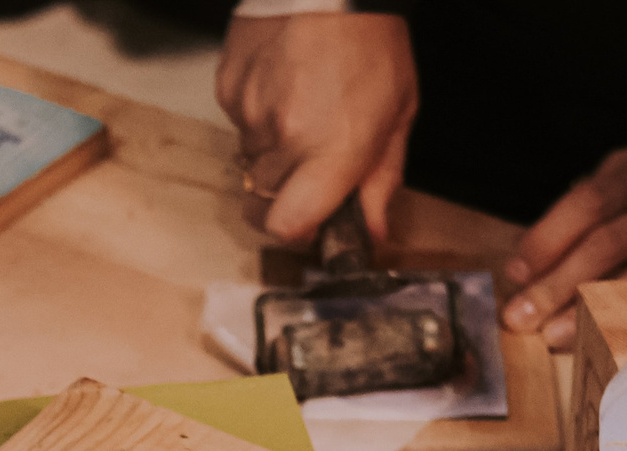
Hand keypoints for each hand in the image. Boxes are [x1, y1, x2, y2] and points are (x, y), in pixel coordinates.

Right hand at [219, 11, 416, 245]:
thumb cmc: (373, 43)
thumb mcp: (398, 114)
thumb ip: (381, 179)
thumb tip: (371, 230)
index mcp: (332, 151)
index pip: (286, 226)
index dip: (296, 230)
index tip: (311, 220)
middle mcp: (284, 138)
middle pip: (262, 200)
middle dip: (285, 192)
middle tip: (309, 164)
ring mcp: (249, 112)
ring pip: (249, 161)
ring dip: (271, 151)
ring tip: (300, 109)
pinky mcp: (228, 88)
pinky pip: (237, 123)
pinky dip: (256, 115)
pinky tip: (281, 85)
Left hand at [502, 136, 626, 348]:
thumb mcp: (625, 174)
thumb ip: (580, 209)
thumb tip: (525, 258)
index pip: (588, 203)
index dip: (548, 239)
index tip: (514, 274)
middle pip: (609, 242)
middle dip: (560, 283)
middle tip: (522, 317)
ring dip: (595, 308)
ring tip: (556, 336)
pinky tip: (608, 339)